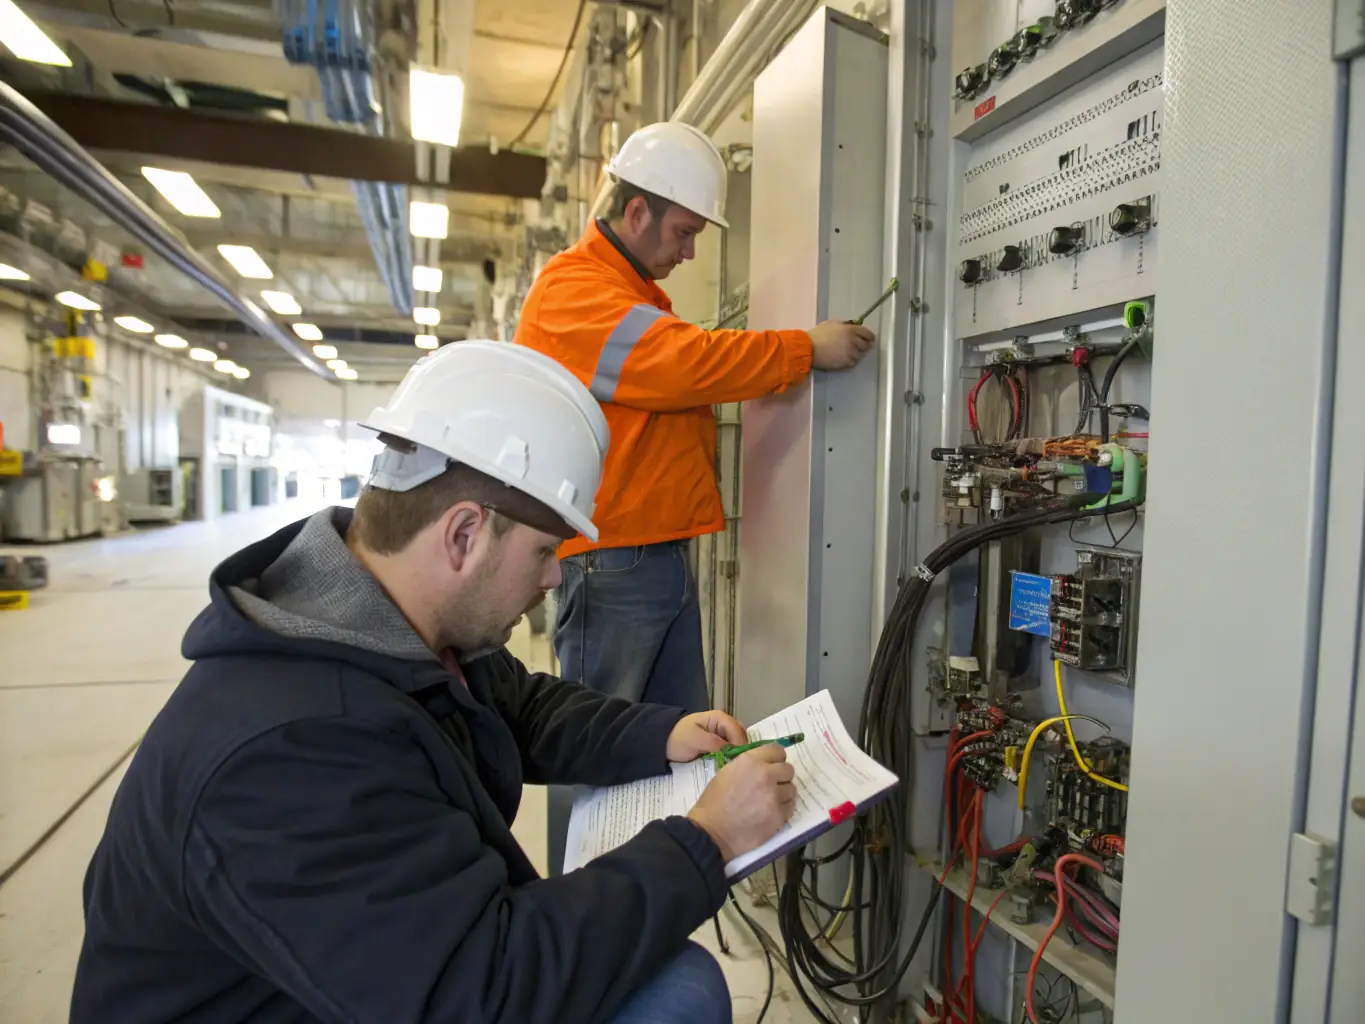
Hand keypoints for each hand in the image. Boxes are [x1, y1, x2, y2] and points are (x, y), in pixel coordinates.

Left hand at [667, 710, 747, 761]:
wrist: (664, 744)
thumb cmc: (678, 739)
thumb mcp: (694, 739)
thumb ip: (713, 742)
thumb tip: (731, 749)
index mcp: (720, 718)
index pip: (737, 731)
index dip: (740, 745)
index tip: (738, 761)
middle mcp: (725, 725)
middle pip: (741, 737)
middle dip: (741, 751)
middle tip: (737, 766)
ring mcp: (723, 735)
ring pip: (738, 745)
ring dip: (737, 755)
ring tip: (733, 768)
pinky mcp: (720, 745)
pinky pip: (731, 751)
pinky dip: (731, 758)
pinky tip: (729, 767)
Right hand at [688, 745, 796, 861]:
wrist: (712, 831)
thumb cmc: (714, 801)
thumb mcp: (727, 772)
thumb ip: (749, 765)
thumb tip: (764, 766)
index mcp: (751, 761)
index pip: (777, 750)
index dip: (775, 758)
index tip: (771, 765)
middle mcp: (766, 776)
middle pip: (788, 770)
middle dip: (781, 776)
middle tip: (771, 784)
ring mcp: (775, 797)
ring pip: (792, 789)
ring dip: (783, 793)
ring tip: (769, 801)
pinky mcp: (779, 817)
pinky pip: (790, 807)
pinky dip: (783, 809)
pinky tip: (770, 812)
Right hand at [808, 320, 874, 370]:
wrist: (809, 349)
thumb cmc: (817, 335)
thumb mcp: (831, 324)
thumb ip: (844, 325)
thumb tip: (851, 326)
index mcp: (850, 329)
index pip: (867, 333)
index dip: (869, 336)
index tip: (869, 339)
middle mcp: (853, 341)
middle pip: (865, 345)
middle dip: (862, 345)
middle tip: (856, 346)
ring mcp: (851, 353)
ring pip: (860, 355)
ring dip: (855, 354)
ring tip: (846, 353)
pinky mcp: (846, 363)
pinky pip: (853, 362)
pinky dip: (849, 361)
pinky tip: (842, 359)